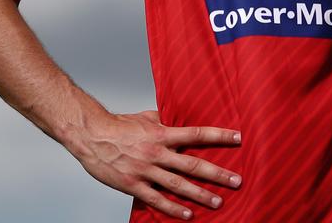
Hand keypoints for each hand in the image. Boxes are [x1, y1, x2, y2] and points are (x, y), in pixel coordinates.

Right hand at [74, 109, 241, 218]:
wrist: (93, 136)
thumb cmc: (120, 125)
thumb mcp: (147, 117)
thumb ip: (165, 121)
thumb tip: (179, 120)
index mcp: (162, 133)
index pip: (197, 134)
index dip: (219, 135)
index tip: (238, 138)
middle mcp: (157, 152)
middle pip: (193, 164)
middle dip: (217, 173)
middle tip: (236, 180)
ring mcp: (146, 170)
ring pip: (179, 185)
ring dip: (200, 195)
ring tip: (218, 201)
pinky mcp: (134, 185)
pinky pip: (157, 200)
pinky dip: (174, 209)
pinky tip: (189, 215)